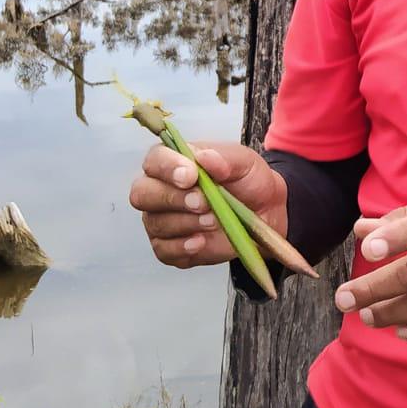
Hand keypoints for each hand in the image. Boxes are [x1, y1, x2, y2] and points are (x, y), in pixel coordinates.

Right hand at [127, 141, 286, 268]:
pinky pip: (164, 250)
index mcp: (173, 163)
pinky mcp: (170, 247)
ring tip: (214, 220)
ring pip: (155, 223)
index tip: (191, 176)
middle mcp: (160, 191)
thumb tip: (203, 157)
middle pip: (141, 194)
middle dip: (172, 198)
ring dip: (186, 223)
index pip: (154, 160)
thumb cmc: (248, 181)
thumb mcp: (244, 162)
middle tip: (202, 202)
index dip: (167, 168)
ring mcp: (162, 220)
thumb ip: (225, 158)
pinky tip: (202, 241)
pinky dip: (183, 247)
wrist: (264, 212)